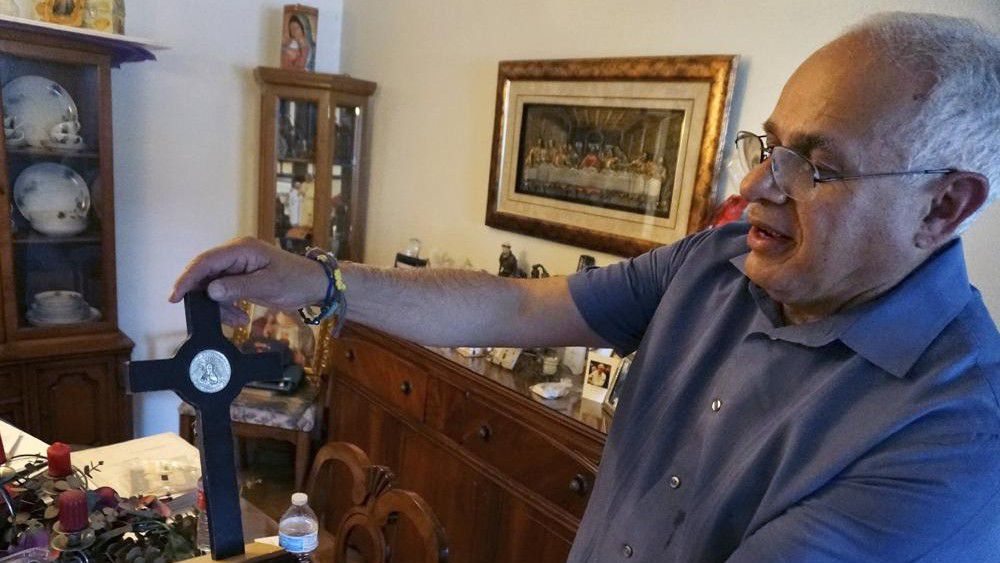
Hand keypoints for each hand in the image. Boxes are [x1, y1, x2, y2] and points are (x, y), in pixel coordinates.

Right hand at [170, 237, 327, 324]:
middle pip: (205, 273)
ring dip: (219, 306)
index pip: (206, 261)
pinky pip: (223, 293)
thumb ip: (238, 287)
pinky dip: (227, 307)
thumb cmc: (296, 280)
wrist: (313, 285)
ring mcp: (237, 267)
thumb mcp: (268, 285)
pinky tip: (240, 318)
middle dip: (202, 295)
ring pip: (212, 287)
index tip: (175, 296)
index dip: (188, 278)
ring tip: (237, 320)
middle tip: (201, 315)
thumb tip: (211, 291)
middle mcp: (235, 255)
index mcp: (241, 249)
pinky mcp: (240, 279)